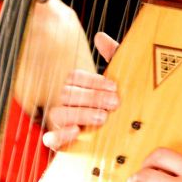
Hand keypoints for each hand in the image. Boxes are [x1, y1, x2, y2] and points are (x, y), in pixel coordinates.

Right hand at [41, 32, 119, 149]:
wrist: (130, 141)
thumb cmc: (122, 107)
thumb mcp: (122, 82)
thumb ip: (113, 56)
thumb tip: (100, 36)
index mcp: (78, 88)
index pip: (73, 77)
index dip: (92, 81)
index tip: (114, 87)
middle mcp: (67, 104)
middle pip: (66, 94)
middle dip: (92, 97)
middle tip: (114, 102)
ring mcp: (63, 124)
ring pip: (58, 114)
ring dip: (80, 113)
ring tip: (102, 117)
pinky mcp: (63, 144)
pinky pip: (50, 139)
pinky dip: (60, 135)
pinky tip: (76, 131)